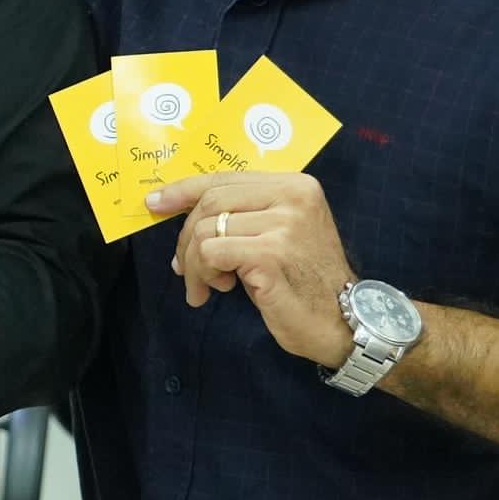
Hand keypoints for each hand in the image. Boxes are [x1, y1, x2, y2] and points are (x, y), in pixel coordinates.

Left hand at [154, 170, 356, 367]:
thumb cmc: (303, 281)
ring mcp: (284, 224)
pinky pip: (210, 254)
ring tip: (207, 286)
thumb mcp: (278, 234)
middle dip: (185, 237)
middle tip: (182, 267)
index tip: (155, 202)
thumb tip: (182, 208)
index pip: (226, 178)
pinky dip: (203, 275)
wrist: (343, 321)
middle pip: (211, 202)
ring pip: (205, 231)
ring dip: (193, 265)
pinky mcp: (270, 254)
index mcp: (295, 185)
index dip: (185, 190)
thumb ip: (244, 214)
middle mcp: (293, 197)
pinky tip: (221, 290)